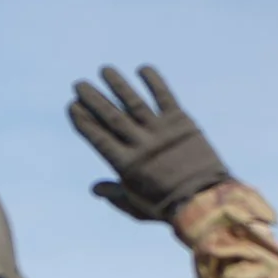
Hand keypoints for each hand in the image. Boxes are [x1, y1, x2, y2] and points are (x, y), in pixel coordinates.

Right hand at [67, 64, 229, 220]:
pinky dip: (154, 82)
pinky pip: (165, 98)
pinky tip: (142, 69)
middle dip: (94, 99)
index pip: (98, 137)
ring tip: (105, 70)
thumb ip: (114, 195)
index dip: (83, 121)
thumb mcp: (136, 207)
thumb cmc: (167, 208)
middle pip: (111, 116)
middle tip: (79, 84)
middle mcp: (140, 144)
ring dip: (118, 84)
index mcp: (126, 165)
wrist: (204, 201)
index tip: (72, 106)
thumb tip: (94, 188)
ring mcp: (160, 131)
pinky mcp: (181, 122)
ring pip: (134, 103)